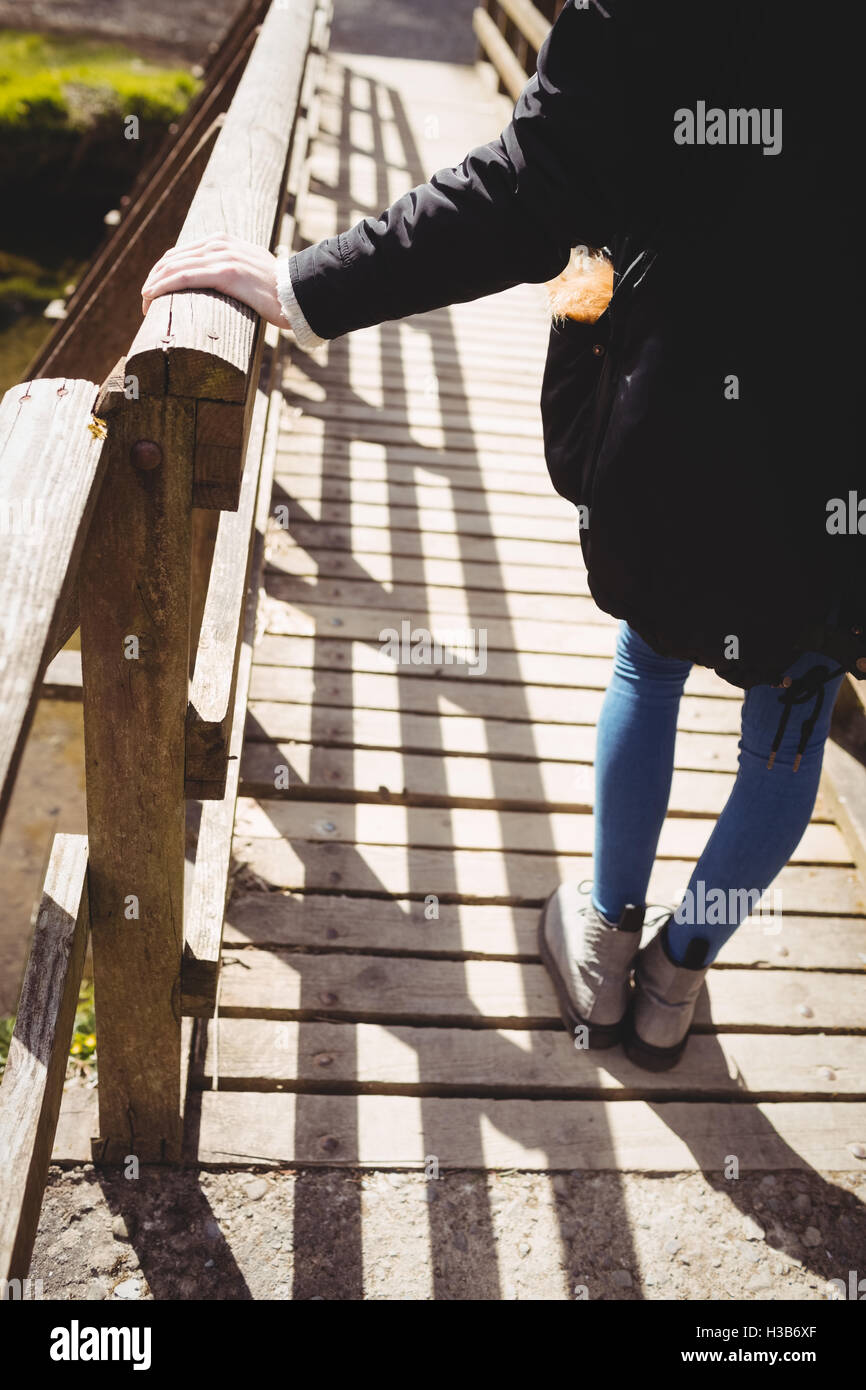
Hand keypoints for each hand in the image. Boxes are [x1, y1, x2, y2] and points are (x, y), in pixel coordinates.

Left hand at [141, 234, 286, 325]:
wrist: (301, 294)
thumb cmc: (280, 294)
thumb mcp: (253, 275)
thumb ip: (235, 275)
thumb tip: (228, 294)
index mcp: (224, 242)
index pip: (182, 253)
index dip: (163, 271)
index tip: (155, 292)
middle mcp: (220, 244)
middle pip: (172, 258)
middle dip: (154, 279)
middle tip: (145, 302)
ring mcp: (222, 257)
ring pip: (173, 267)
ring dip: (153, 286)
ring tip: (144, 305)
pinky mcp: (225, 273)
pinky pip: (183, 277)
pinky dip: (162, 286)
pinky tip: (151, 297)